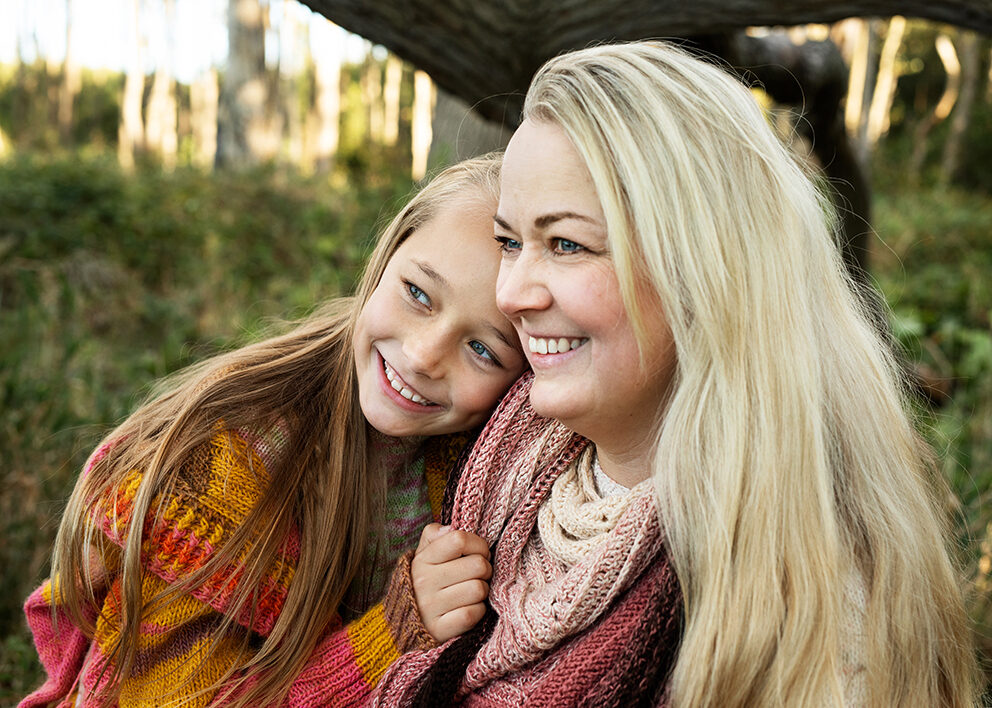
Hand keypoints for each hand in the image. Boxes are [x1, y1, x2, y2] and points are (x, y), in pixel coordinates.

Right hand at [411, 523, 491, 642]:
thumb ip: (434, 535)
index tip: (479, 552)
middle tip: (478, 575)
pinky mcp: (439, 629)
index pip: (459, 540)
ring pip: (479, 589)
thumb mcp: (424, 555)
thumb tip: (450, 528)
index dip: (478, 544)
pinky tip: (468, 608)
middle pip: (477, 565)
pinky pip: (473, 613)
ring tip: (472, 592)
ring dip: (482, 591)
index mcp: (423, 559)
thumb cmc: (426, 582)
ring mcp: (430, 607)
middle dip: (485, 569)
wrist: (407, 624)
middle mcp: (424, 581)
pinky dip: (477, 611)